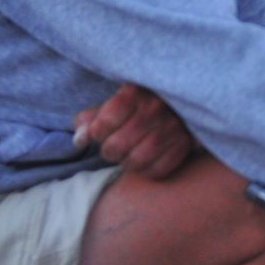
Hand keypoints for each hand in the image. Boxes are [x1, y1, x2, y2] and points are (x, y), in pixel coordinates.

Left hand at [73, 83, 192, 178]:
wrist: (181, 102)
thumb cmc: (141, 103)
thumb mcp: (117, 101)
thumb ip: (94, 118)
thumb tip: (80, 137)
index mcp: (135, 92)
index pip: (106, 121)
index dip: (96, 133)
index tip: (98, 133)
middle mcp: (156, 108)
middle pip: (118, 145)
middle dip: (109, 150)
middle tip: (112, 147)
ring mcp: (173, 127)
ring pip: (137, 159)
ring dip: (126, 162)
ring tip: (127, 156)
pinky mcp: (185, 144)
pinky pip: (158, 170)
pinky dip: (146, 171)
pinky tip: (144, 162)